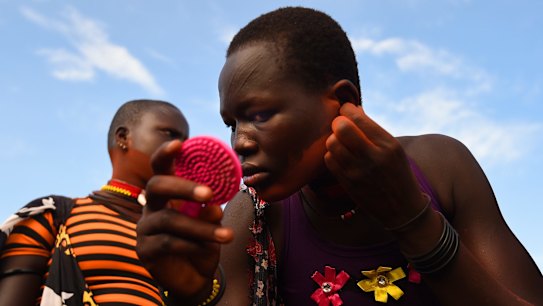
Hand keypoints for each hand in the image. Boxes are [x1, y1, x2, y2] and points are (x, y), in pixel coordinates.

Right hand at [136, 140, 233, 300]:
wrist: (194, 277)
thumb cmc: (202, 241)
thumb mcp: (213, 224)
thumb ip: (211, 211)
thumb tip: (212, 206)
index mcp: (167, 193)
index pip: (161, 167)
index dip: (166, 154)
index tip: (180, 143)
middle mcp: (151, 206)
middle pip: (156, 186)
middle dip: (183, 187)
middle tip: (209, 193)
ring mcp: (144, 228)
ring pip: (169, 220)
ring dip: (201, 227)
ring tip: (227, 236)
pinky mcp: (144, 250)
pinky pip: (168, 243)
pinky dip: (193, 245)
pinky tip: (209, 249)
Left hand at [324, 103, 426, 226]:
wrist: (403, 209)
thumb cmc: (397, 173)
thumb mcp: (394, 149)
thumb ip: (373, 130)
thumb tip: (352, 110)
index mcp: (388, 144)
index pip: (357, 117)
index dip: (347, 109)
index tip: (346, 111)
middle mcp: (373, 157)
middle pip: (341, 128)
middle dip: (337, 122)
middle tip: (340, 126)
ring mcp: (359, 172)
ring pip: (332, 143)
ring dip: (334, 139)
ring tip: (341, 143)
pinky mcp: (348, 184)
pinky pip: (329, 160)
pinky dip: (332, 155)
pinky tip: (341, 157)